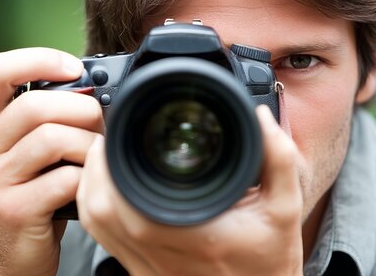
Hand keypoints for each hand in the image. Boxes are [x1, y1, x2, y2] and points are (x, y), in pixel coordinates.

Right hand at [0, 48, 103, 275]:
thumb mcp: (23, 159)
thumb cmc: (24, 203)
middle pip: (36, 104)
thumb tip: (96, 97)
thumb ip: (46, 126)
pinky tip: (89, 186)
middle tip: (100, 125)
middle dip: (82, 110)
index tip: (74, 68)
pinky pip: (65, 180)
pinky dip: (88, 179)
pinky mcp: (15, 211)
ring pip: (53, 139)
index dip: (38, 59)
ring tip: (96, 159)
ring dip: (89, 146)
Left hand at [77, 105, 303, 275]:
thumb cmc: (270, 259)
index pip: (129, 195)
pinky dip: (94, 207)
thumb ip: (278, 158)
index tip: (120, 129)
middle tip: (111, 133)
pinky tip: (106, 187)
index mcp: (194, 234)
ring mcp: (147, 267)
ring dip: (90, 183)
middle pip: (101, 206)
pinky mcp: (141, 273)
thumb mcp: (285, 207)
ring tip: (106, 154)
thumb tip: (260, 116)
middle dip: (97, 163)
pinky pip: (101, 239)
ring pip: (95, 222)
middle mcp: (162, 253)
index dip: (112, 158)